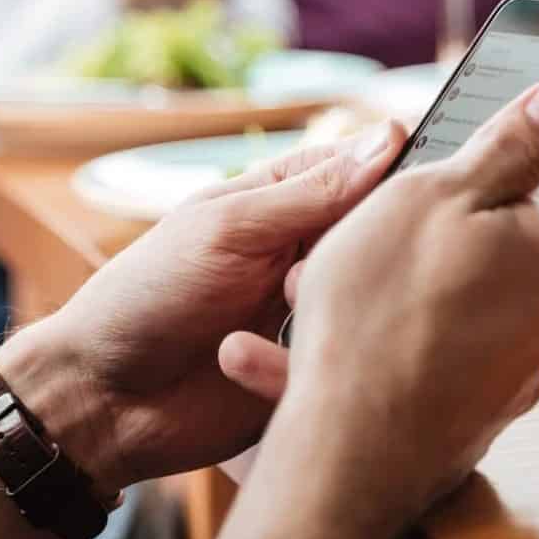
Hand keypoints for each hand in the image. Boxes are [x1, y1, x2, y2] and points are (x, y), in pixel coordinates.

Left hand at [1, 123, 404, 490]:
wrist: (104, 402)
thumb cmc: (149, 295)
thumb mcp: (229, 228)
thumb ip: (311, 191)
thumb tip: (388, 136)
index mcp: (285, 202)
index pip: (365, 169)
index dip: (401, 171)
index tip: (434, 179)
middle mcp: (308, 255)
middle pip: (381, 239)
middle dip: (382, 250)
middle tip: (339, 265)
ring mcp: (315, 316)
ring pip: (379, 302)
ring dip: (357, 308)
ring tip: (291, 313)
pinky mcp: (317, 374)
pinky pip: (358, 363)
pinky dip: (340, 363)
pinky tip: (299, 365)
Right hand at [220, 79, 538, 528]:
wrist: (348, 452)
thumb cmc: (378, 310)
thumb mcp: (432, 193)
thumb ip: (508, 143)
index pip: (511, 187)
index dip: (445, 186)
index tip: (394, 198)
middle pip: (473, 252)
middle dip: (403, 248)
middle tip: (336, 257)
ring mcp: (517, 374)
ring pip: (438, 313)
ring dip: (375, 306)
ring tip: (305, 312)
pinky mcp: (476, 420)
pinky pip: (421, 370)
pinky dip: (374, 359)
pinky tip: (311, 364)